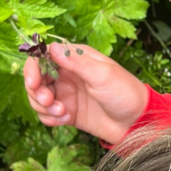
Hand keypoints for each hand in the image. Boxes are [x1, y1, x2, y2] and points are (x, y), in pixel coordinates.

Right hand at [24, 43, 148, 144]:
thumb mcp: (103, 75)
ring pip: (38, 97)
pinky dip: (51, 119)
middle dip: (36, 91)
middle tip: (48, 101)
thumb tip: (51, 47)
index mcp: (78, 59)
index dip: (34, 68)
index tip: (34, 82)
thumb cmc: (125, 93)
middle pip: (37, 78)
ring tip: (63, 113)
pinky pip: (47, 115)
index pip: (45, 57)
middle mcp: (69, 75)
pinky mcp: (68, 113)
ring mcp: (67, 94)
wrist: (137, 123)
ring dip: (43, 107)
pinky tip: (66, 120)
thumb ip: (77, 62)